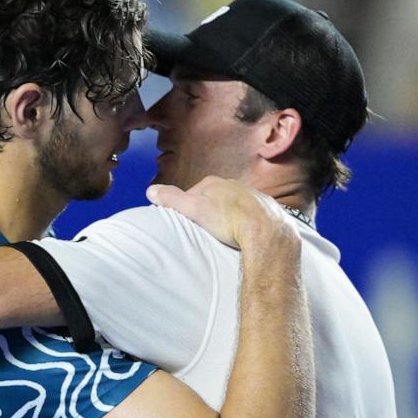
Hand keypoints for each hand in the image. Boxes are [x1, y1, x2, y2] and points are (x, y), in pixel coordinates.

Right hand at [146, 176, 296, 249]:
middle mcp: (233, 184)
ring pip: (232, 205)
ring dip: (227, 217)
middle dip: (208, 213)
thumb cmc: (229, 220)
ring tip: (224, 234)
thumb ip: (172, 199)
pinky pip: (249, 214)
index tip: (187, 225)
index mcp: (214, 183)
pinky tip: (242, 233)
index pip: (192, 194)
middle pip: (213, 199)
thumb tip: (150, 191)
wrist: (266, 230)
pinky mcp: (264, 208)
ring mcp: (250, 195)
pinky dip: (244, 222)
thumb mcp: (194, 210)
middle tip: (205, 231)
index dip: (187, 210)